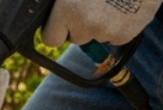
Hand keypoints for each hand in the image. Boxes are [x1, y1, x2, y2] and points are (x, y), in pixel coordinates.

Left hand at [45, 0, 161, 46]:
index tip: (64, 22)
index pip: (51, 39)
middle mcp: (84, 26)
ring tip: (113, 3)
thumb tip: (54, 10)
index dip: (58, 30)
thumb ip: (65, 3)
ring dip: (102, 25)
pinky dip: (120, 26)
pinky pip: (116, 37)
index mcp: (67, 10)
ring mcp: (104, 32)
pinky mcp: (124, 36)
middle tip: (95, 5)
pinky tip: (126, 8)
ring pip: (97, 37)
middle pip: (76, 38)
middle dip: (82, 26)